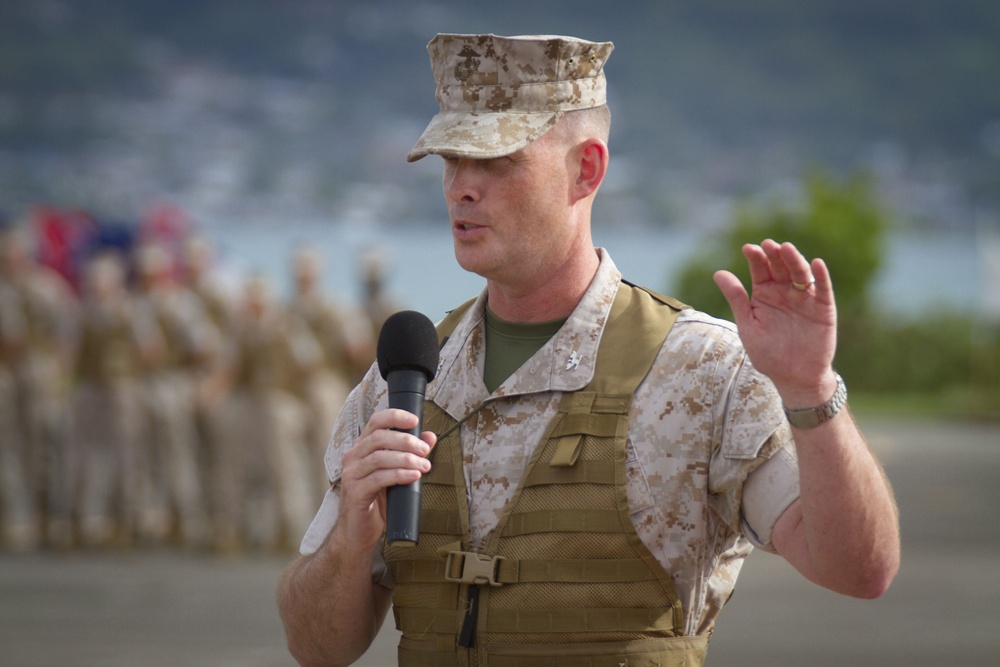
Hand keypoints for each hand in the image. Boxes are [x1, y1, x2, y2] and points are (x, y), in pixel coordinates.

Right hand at [331, 409, 436, 553]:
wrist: (359, 532)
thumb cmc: (377, 501)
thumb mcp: (397, 474)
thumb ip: (411, 454)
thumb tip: (430, 436)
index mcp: (362, 448)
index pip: (375, 422)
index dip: (394, 417)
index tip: (415, 420)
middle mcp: (353, 457)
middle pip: (378, 438)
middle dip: (406, 441)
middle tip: (425, 450)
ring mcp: (351, 475)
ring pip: (379, 457)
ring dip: (406, 459)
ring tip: (424, 466)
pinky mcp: (355, 492)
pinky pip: (378, 478)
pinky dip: (399, 475)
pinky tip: (413, 476)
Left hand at [713, 239, 838, 405]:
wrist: (794, 377)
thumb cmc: (768, 353)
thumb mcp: (748, 325)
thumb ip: (737, 299)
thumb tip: (718, 273)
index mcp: (764, 293)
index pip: (760, 269)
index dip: (755, 258)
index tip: (748, 249)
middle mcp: (784, 291)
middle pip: (780, 267)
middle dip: (774, 255)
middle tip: (767, 245)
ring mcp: (805, 298)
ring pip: (800, 273)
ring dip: (794, 260)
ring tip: (786, 248)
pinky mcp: (823, 308)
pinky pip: (823, 288)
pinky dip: (821, 276)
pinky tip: (816, 263)